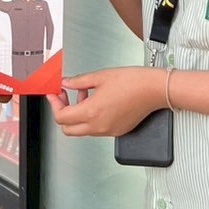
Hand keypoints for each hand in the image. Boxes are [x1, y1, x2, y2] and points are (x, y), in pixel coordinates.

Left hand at [47, 68, 163, 136]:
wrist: (154, 90)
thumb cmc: (133, 82)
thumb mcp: (100, 77)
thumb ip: (79, 82)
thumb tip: (66, 83)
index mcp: (91, 112)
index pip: (61, 117)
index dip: (54, 104)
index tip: (54, 94)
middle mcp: (98, 126)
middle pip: (68, 129)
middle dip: (63, 112)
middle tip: (65, 97)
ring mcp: (108, 131)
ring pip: (82, 130)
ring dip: (77, 114)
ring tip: (85, 94)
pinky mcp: (117, 131)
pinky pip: (96, 129)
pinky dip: (91, 118)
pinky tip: (97, 102)